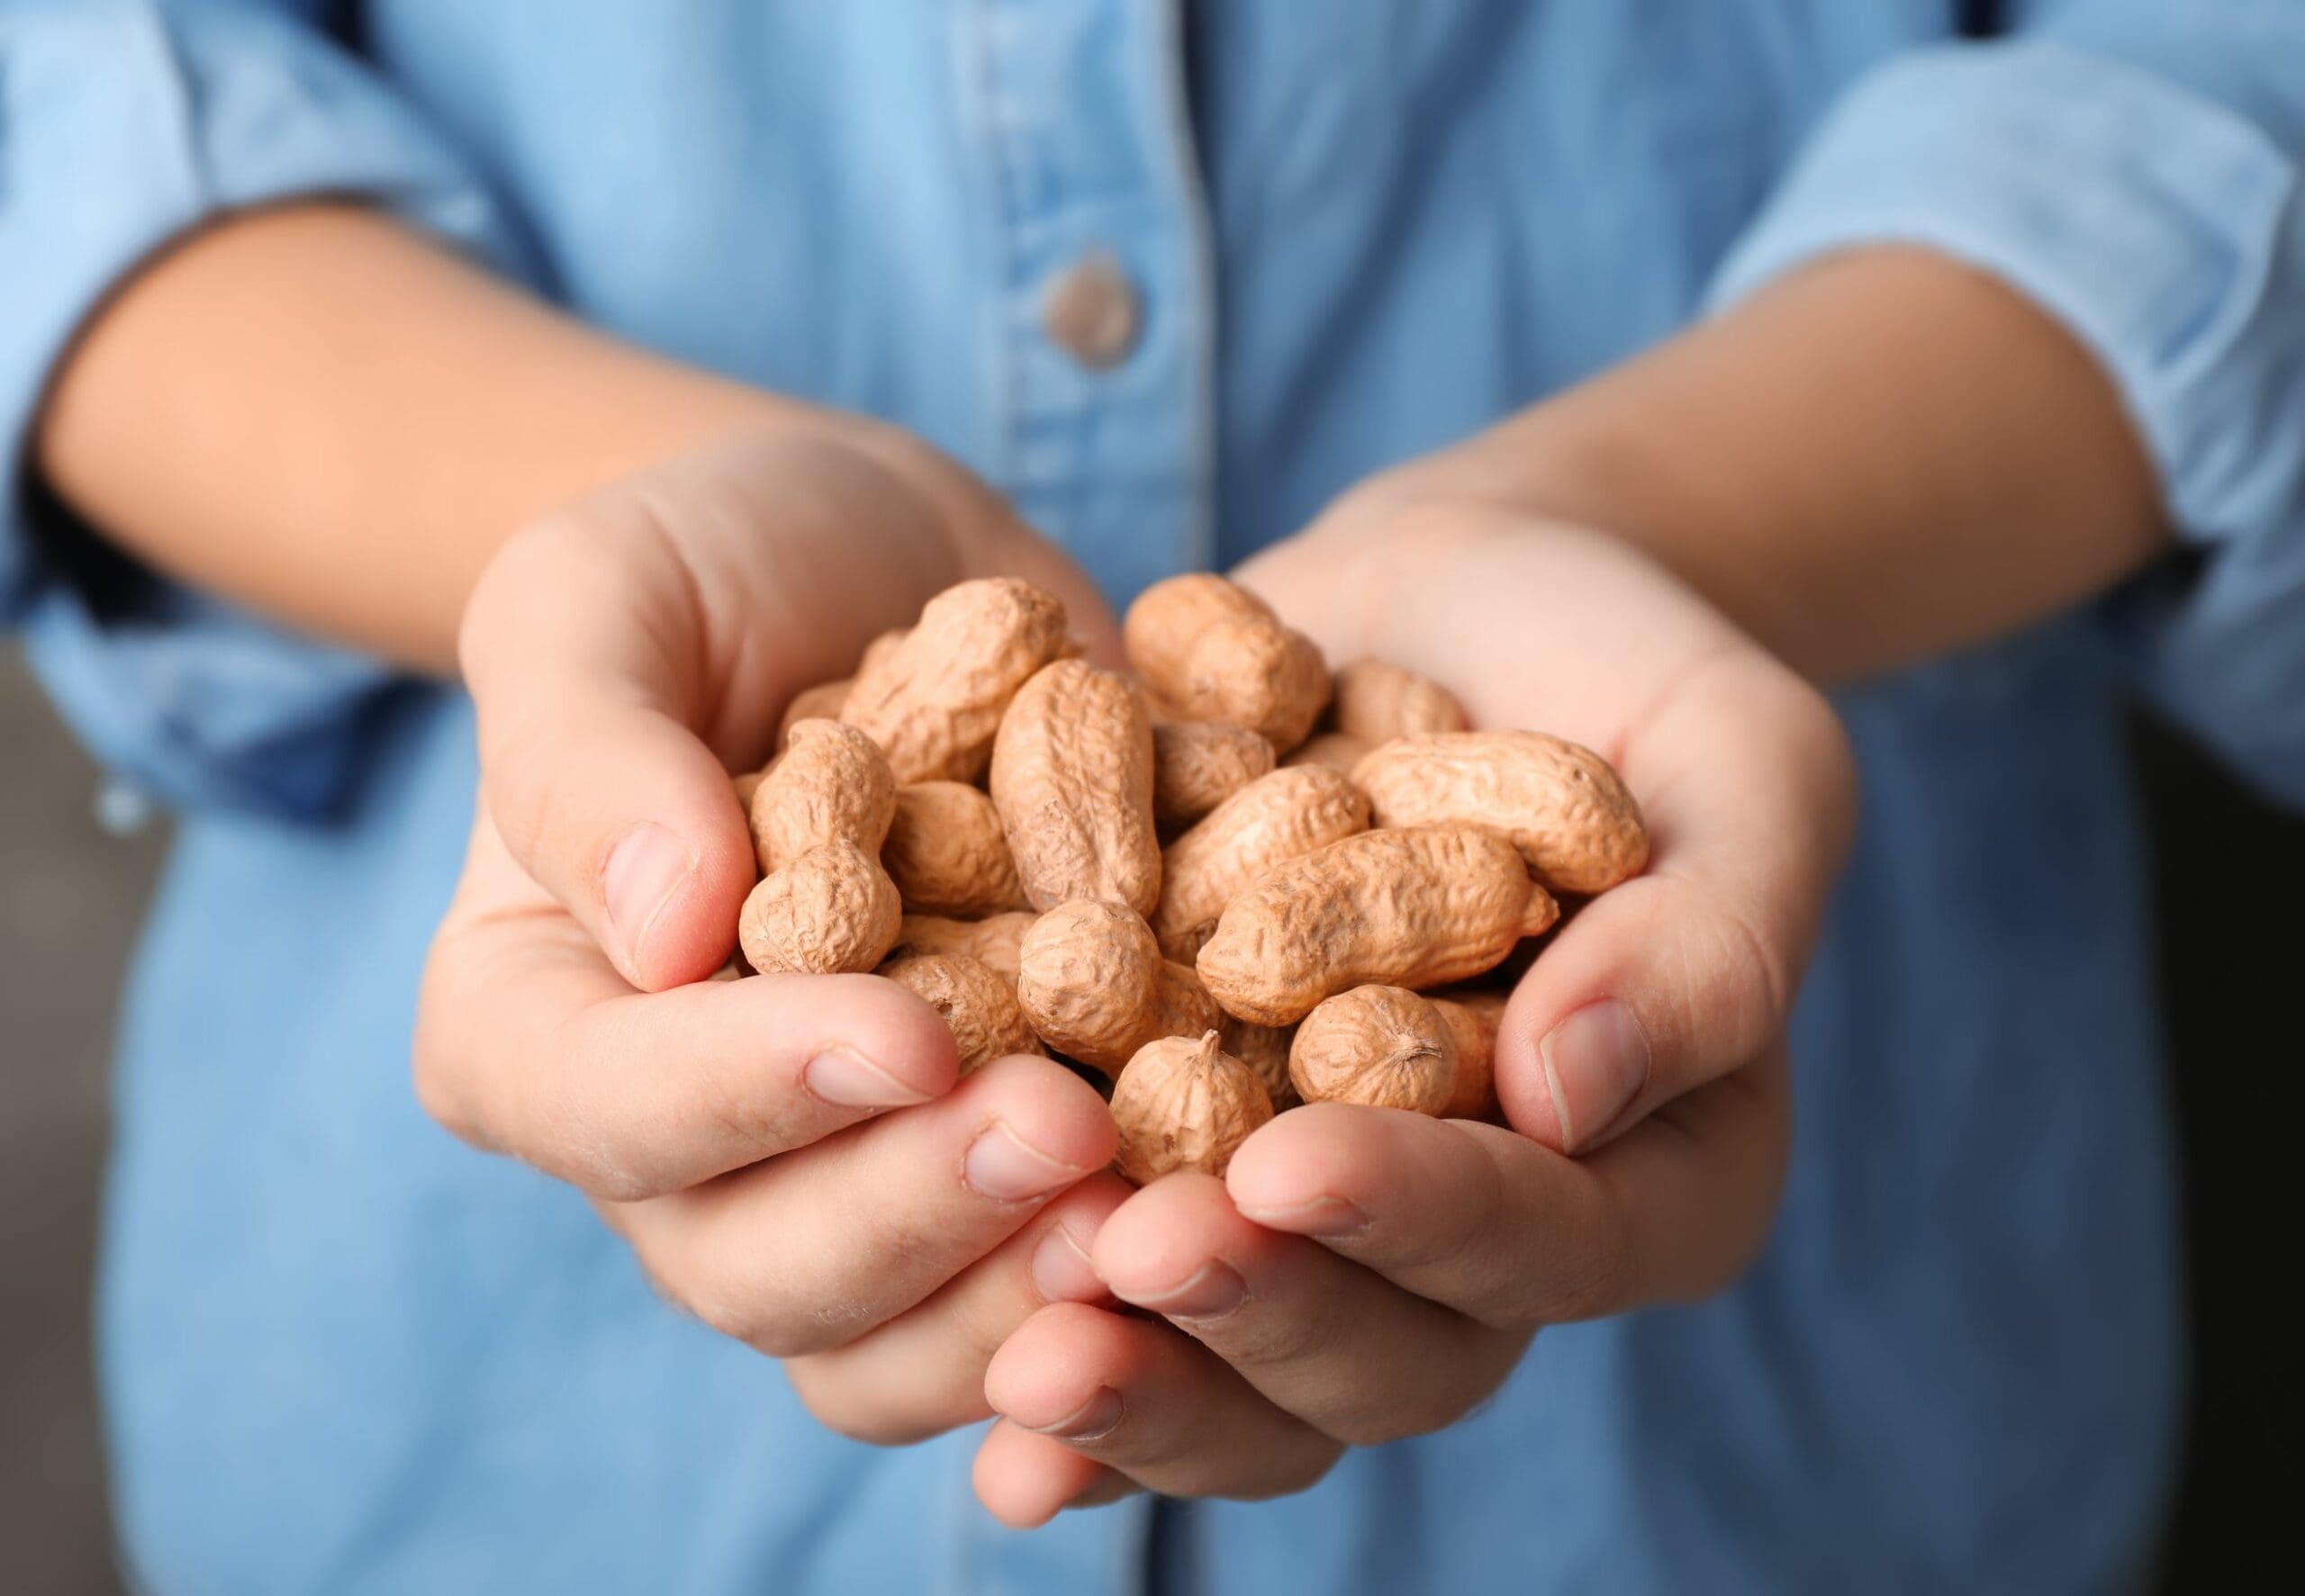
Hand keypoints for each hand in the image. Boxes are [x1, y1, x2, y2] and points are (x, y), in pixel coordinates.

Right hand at [416, 419, 1132, 1443]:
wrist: (884, 576)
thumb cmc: (709, 564)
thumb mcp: (601, 594)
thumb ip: (588, 751)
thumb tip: (663, 931)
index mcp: (534, 1025)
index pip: (606, 1104)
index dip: (746, 1094)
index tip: (904, 1037)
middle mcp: (675, 1151)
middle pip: (758, 1266)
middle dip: (918, 1213)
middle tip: (1074, 1132)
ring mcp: (837, 1183)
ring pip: (897, 1337)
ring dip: (1029, 1295)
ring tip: (1164, 1211)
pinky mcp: (981, 1181)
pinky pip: (1034, 1291)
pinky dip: (1126, 1285)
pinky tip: (1237, 1225)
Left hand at [970, 493, 1855, 1523]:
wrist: (1454, 609)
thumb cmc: (1631, 671)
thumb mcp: (1742, 765)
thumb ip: (1705, 938)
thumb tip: (1567, 1100)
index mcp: (1649, 1171)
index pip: (1555, 1240)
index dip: (1425, 1224)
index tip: (1290, 1167)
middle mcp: (1483, 1230)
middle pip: (1387, 1351)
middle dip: (1256, 1319)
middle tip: (1123, 1264)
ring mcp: (1327, 1209)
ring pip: (1247, 1367)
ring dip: (1134, 1374)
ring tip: (1015, 1362)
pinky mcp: (1195, 1155)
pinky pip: (1126, 1284)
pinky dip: (1045, 1330)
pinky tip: (962, 1393)